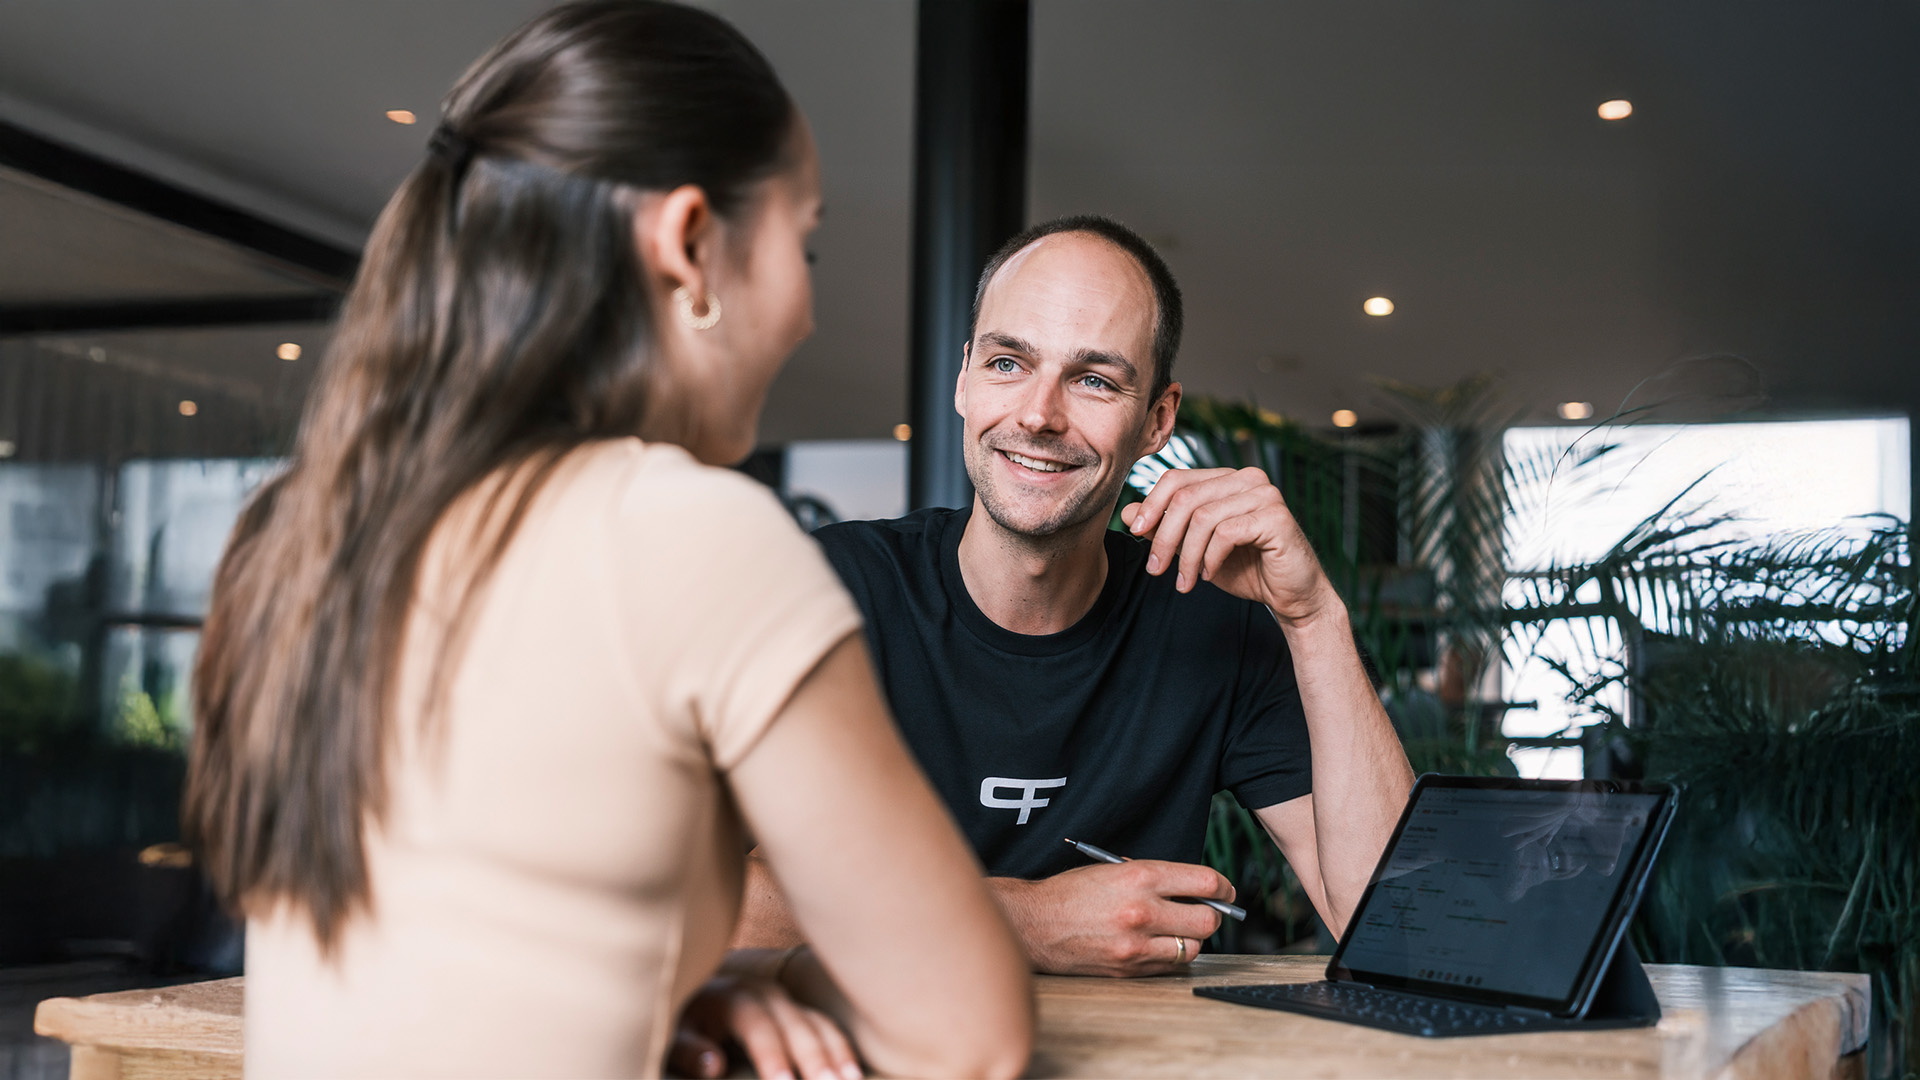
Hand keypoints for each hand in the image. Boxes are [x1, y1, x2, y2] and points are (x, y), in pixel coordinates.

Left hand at [669, 969, 861, 1079]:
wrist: (696, 995)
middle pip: (796, 1024)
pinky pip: (826, 1028)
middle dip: (814, 1058)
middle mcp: (766, 994)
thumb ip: (688, 1051)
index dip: (772, 1055)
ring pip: (818, 1025)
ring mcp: (787, 1001)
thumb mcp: (674, 1037)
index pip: (756, 1025)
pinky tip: (853, 1075)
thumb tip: (714, 1065)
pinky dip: (842, 1050)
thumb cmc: (685, 1025)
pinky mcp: (799, 1012)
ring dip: (836, 1055)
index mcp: (732, 997)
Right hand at [995, 860, 1233, 976]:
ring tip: (1172, 930)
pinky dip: (1169, 957)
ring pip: (1191, 948)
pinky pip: (1168, 966)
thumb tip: (1193, 888)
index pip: (1205, 881)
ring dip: (1189, 939)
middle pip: (1207, 920)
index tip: (1224, 890)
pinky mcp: (1128, 968)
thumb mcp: (1113, 869)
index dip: (1223, 886)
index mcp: (1139, 876)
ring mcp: (1135, 944)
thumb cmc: (1070, 893)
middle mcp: (1141, 910)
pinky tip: (1154, 945)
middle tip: (1200, 911)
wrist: (1034, 923)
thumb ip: (1155, 878)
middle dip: (1209, 915)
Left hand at [1120, 467, 1339, 626]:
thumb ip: (1165, 528)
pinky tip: (1210, 574)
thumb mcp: (1195, 548)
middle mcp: (1247, 478)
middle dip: (1164, 536)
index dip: (1151, 504)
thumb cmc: (1246, 569)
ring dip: (1186, 556)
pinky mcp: (1276, 517)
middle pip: (1186, 497)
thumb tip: (1128, 514)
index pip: (1177, 479)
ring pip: (1203, 517)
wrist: (1290, 596)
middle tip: (1156, 569)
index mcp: (1227, 479)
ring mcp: (1264, 494)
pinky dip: (1210, 558)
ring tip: (1186, 581)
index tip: (1136, 533)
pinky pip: (1226, 533)